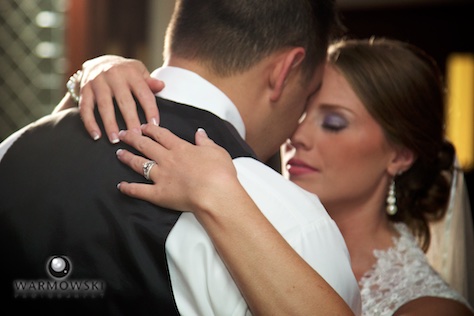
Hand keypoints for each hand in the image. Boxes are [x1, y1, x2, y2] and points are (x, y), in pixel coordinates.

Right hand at [79, 55, 164, 142]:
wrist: (98, 61)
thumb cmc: (124, 71)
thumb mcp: (139, 71)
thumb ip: (149, 82)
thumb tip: (161, 86)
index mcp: (131, 73)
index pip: (143, 93)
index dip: (150, 109)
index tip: (154, 125)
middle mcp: (114, 76)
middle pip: (124, 101)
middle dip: (130, 120)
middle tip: (136, 136)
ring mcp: (97, 82)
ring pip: (104, 105)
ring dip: (110, 124)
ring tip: (115, 139)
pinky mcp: (84, 89)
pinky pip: (85, 108)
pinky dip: (90, 123)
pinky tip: (96, 136)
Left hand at [116, 124, 238, 212]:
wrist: (215, 193)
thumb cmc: (220, 173)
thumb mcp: (217, 151)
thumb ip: (205, 142)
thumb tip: (200, 133)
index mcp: (181, 148)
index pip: (161, 135)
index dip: (151, 129)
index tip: (144, 126)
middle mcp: (168, 160)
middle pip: (146, 145)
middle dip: (133, 138)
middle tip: (123, 134)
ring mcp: (161, 176)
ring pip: (140, 164)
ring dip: (128, 158)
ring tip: (119, 154)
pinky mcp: (159, 194)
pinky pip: (139, 190)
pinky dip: (128, 188)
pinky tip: (120, 186)